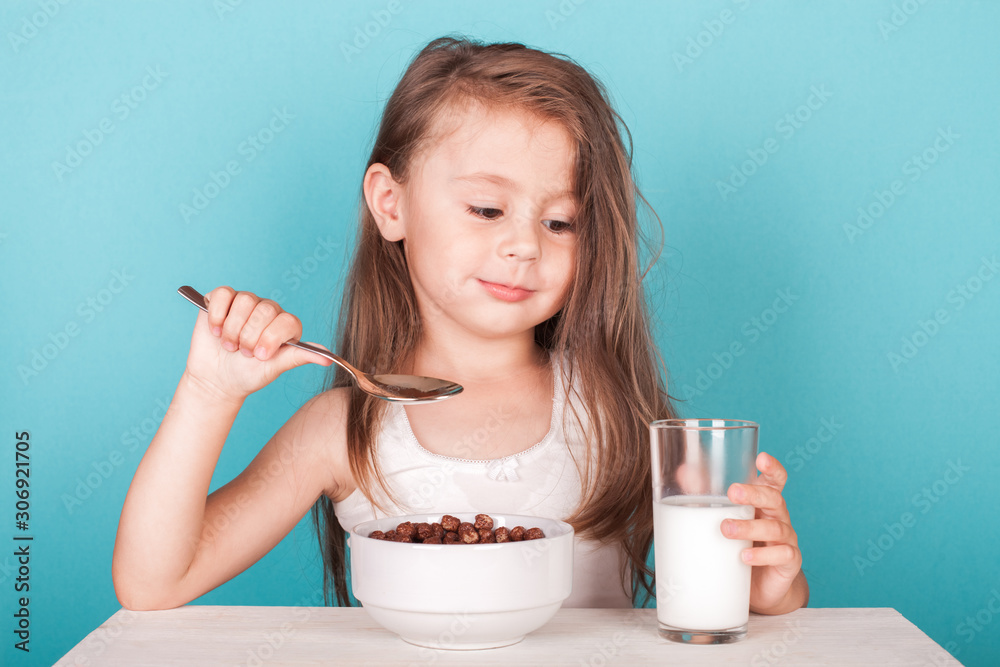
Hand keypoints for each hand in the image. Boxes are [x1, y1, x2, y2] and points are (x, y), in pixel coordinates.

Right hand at [184, 286, 332, 401]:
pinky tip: (216, 331)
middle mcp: (268, 310)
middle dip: (250, 336)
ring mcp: (246, 303)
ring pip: (245, 300)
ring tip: (229, 345)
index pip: (287, 321)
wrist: (216, 379)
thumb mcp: (274, 368)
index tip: (260, 356)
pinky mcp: (222, 300)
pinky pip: (223, 294)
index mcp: (286, 325)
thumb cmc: (249, 374)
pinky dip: (217, 315)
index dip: (271, 338)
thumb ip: (298, 357)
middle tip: (243, 353)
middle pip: (265, 309)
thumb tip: (329, 358)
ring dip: (233, 329)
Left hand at [722, 452, 803, 613]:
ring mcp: (787, 540)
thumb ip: (706, 494)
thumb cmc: (741, 545)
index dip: (772, 468)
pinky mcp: (789, 563)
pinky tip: (744, 557)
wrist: (761, 587)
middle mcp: (779, 517)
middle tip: (732, 492)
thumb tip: (683, 472)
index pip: (775, 481)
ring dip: (749, 527)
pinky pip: (783, 555)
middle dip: (754, 494)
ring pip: (774, 527)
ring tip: (726, 529)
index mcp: (765, 503)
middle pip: (774, 499)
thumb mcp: (725, 519)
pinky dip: (763, 555)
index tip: (761, 458)